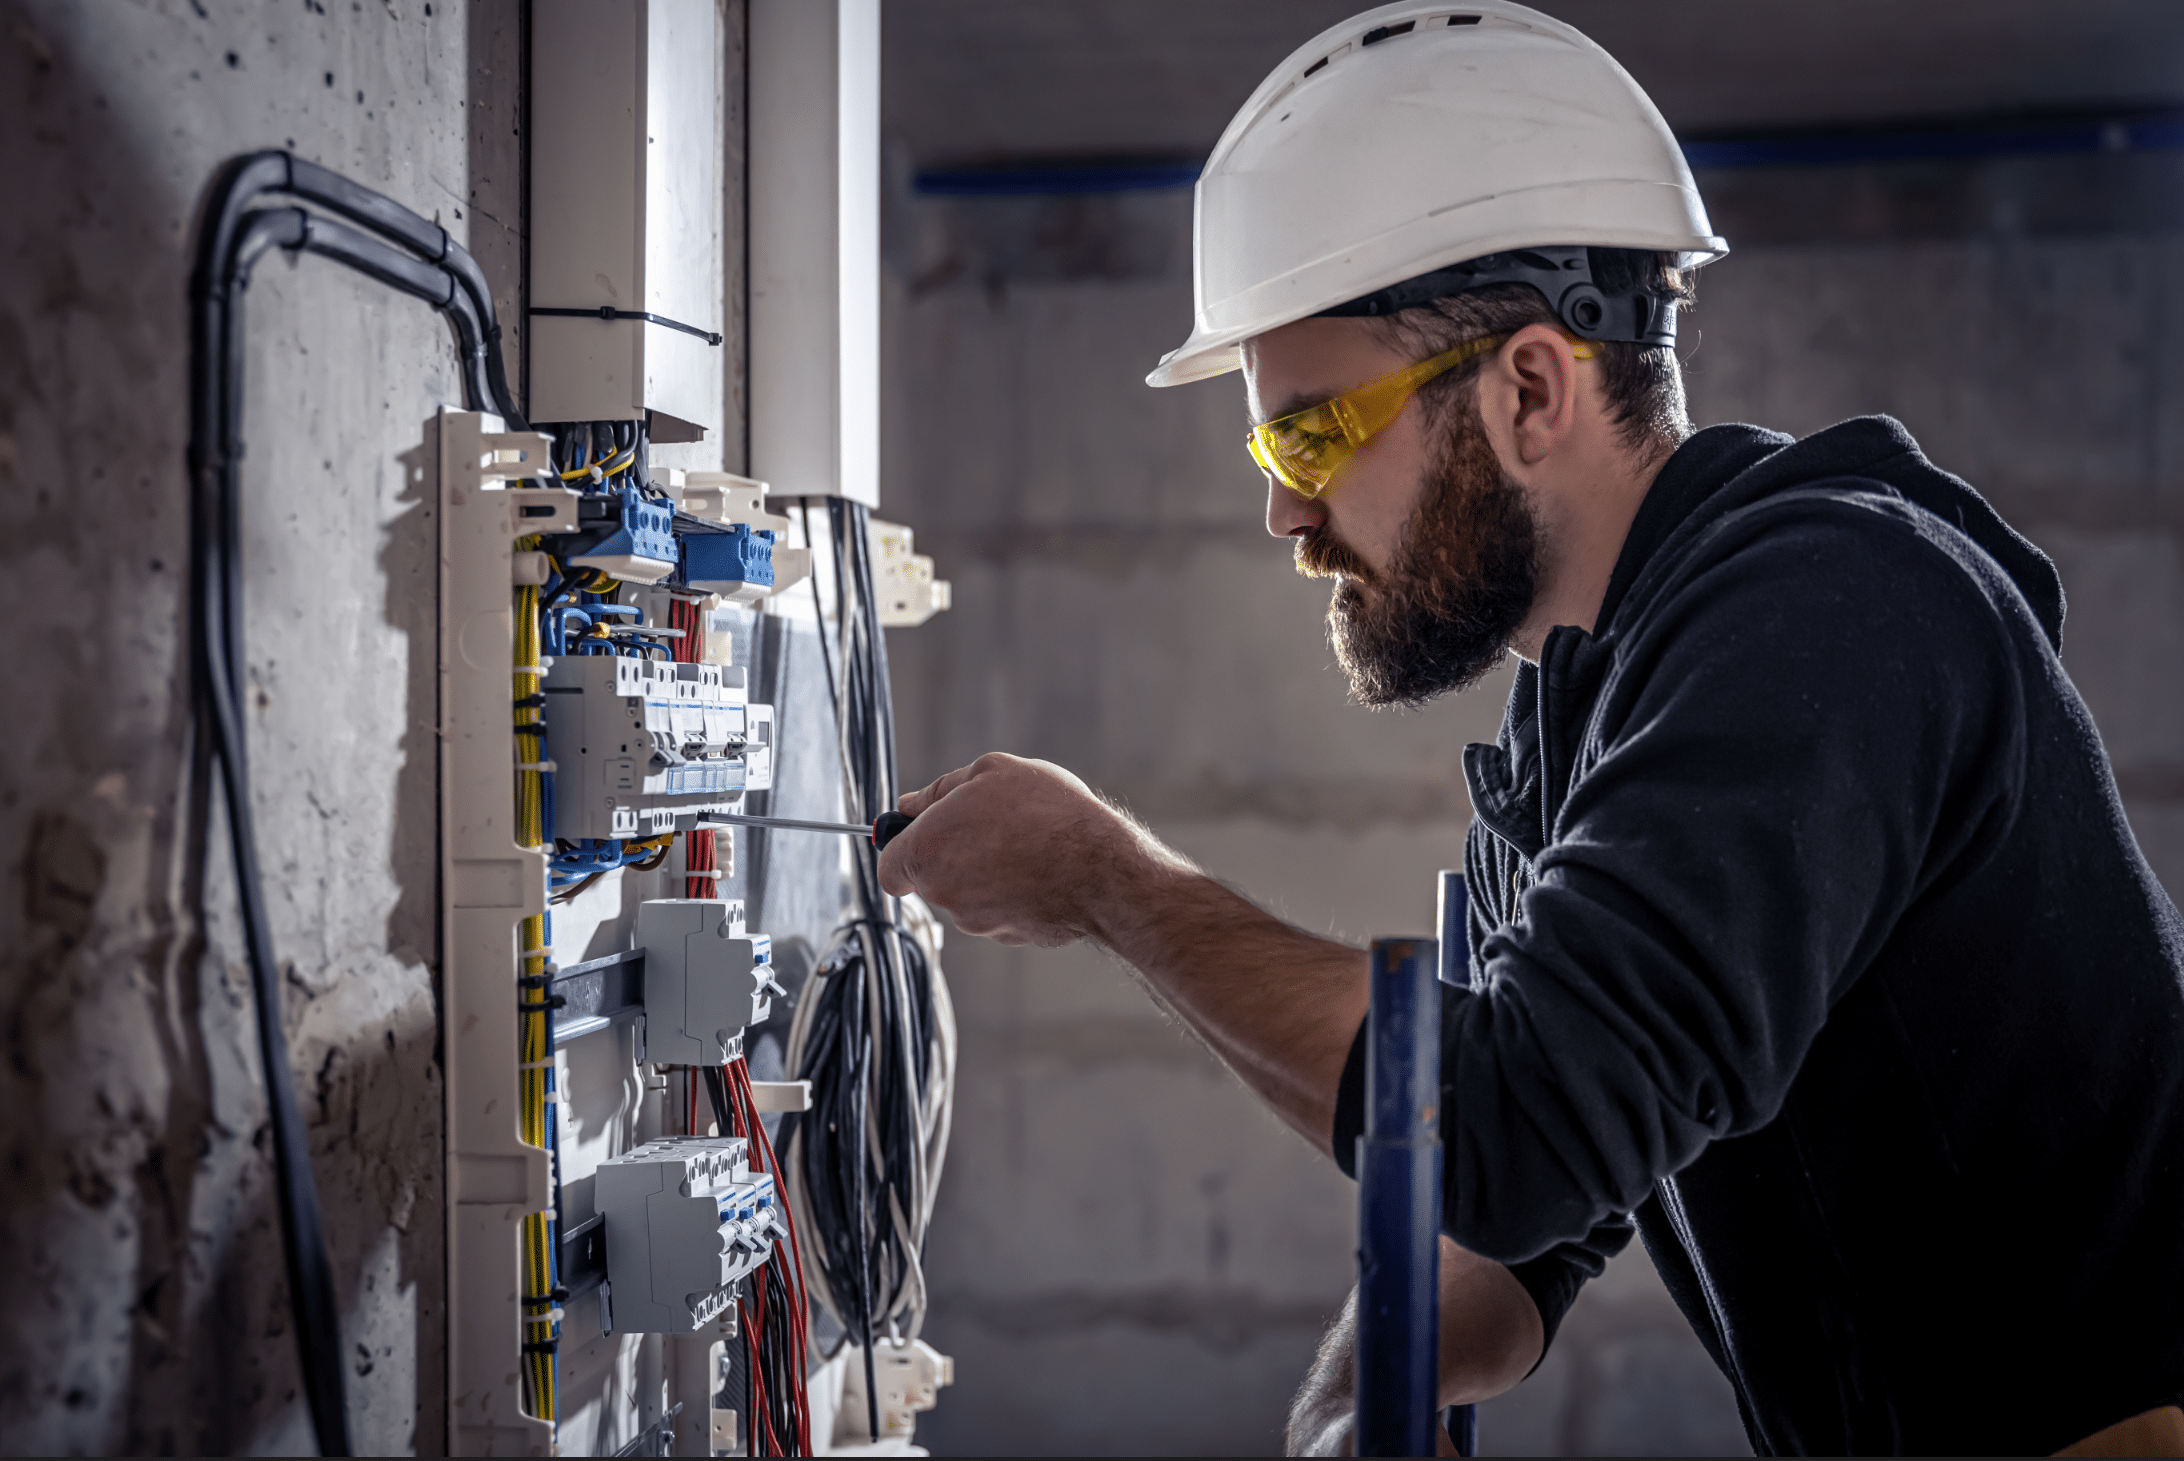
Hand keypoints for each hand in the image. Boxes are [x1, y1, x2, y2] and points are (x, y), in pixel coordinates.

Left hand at [878, 752, 1171, 946]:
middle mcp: (943, 893)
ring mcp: (977, 921)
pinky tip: (1042, 871)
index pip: (889, 866)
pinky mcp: (1010, 937)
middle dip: (954, 854)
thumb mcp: (991, 772)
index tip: (922, 835)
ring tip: (1027, 845)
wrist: (1100, 869)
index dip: (902, 849)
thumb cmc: (1046, 813)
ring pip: (969, 895)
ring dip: (988, 873)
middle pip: (932, 878)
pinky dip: (1015, 894)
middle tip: (994, 825)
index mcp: (926, 851)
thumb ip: (940, 790)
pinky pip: (1001, 912)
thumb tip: (910, 805)